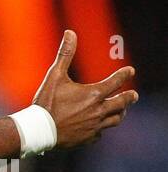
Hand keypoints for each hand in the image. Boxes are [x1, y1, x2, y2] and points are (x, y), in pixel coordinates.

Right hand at [32, 30, 137, 147]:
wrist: (38, 131)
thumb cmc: (46, 103)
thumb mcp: (54, 76)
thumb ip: (65, 54)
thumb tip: (70, 32)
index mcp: (94, 93)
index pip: (117, 81)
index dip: (125, 75)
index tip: (130, 71)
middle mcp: (99, 110)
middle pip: (122, 103)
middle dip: (129, 97)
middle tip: (133, 95)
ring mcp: (94, 126)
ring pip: (115, 119)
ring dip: (119, 113)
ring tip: (120, 111)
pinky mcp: (87, 138)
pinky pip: (99, 134)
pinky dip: (100, 129)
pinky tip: (97, 128)